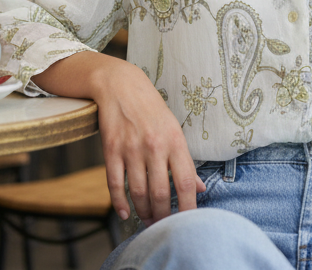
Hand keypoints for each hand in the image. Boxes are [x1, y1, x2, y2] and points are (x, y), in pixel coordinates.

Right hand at [36, 52, 203, 224]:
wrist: (121, 86)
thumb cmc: (152, 110)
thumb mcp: (175, 130)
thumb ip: (186, 161)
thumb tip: (200, 187)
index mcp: (175, 141)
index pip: (186, 181)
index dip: (189, 207)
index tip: (189, 223)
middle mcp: (154, 146)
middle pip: (161, 192)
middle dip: (163, 215)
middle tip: (163, 227)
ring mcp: (131, 148)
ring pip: (138, 191)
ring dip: (143, 211)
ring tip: (146, 220)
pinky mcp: (111, 150)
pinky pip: (114, 183)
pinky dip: (119, 202)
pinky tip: (124, 212)